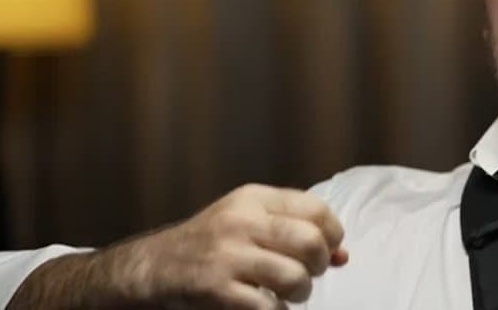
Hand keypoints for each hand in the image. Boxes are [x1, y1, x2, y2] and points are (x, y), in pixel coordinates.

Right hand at [107, 183, 346, 308]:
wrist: (154, 266)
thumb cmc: (213, 243)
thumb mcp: (250, 223)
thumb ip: (295, 230)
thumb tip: (342, 255)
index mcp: (254, 199)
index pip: (316, 209)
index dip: (332, 233)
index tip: (327, 249)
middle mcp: (241, 221)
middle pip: (310, 242)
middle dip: (318, 265)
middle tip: (307, 273)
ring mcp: (227, 255)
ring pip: (294, 277)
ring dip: (301, 293)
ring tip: (289, 294)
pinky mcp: (216, 289)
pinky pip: (268, 307)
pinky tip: (267, 306)